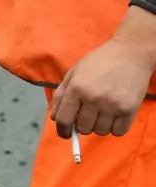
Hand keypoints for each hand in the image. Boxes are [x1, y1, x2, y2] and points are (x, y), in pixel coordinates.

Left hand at [51, 8, 155, 136]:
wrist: (130, 53)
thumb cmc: (99, 62)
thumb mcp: (74, 73)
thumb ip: (61, 95)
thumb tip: (55, 118)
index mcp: (76, 89)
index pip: (64, 120)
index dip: (62, 130)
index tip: (65, 134)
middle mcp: (93, 99)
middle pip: (83, 129)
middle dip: (82, 125)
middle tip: (87, 115)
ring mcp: (113, 105)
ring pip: (100, 131)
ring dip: (99, 126)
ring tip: (102, 113)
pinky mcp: (129, 109)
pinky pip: (118, 132)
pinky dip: (114, 128)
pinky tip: (113, 117)